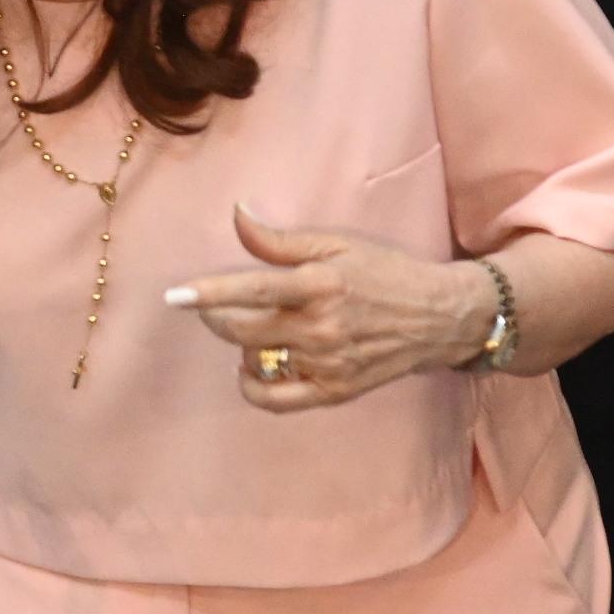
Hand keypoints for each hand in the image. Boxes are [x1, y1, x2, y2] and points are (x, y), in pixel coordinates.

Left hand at [166, 206, 496, 411]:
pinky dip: (255, 385)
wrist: (439, 317)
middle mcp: (321, 328)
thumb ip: (280, 240)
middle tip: (215, 307)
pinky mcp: (334, 391)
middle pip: (243, 331)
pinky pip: (276, 399)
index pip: (252, 291)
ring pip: (255, 362)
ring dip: (241, 346)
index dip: (209, 294)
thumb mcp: (337, 244)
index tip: (174, 296)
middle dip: (216, 318)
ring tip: (254, 330)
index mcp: (320, 285)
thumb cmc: (384, 272)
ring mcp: (328, 364)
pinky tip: (258, 366)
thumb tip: (238, 215)